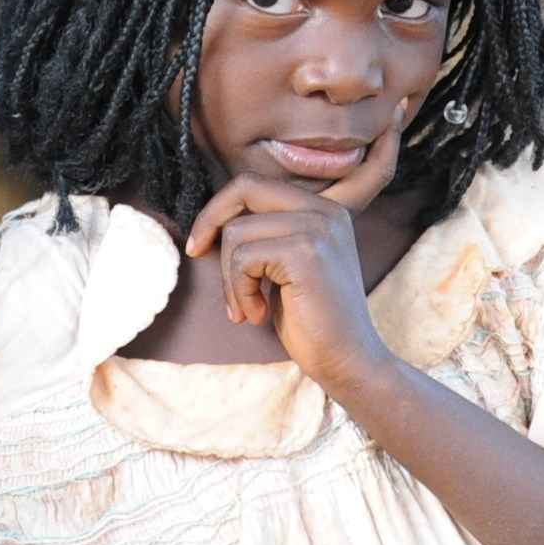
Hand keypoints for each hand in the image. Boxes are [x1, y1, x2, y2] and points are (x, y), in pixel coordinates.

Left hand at [182, 102, 407, 392]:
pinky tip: (258, 315)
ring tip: (247, 308)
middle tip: (196, 253)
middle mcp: (325, 210)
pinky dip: (239, 291)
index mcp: (322, 208)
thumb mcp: (284, 265)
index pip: (254, 183)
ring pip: (237, 232)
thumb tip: (209, 220)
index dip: (218, 209)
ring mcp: (318, 228)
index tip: (200, 243)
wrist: (347, 360)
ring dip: (229, 278)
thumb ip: (262, 234)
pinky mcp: (306, 252)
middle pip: (244, 188)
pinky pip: (243, 259)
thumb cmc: (310, 318)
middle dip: (210, 222)